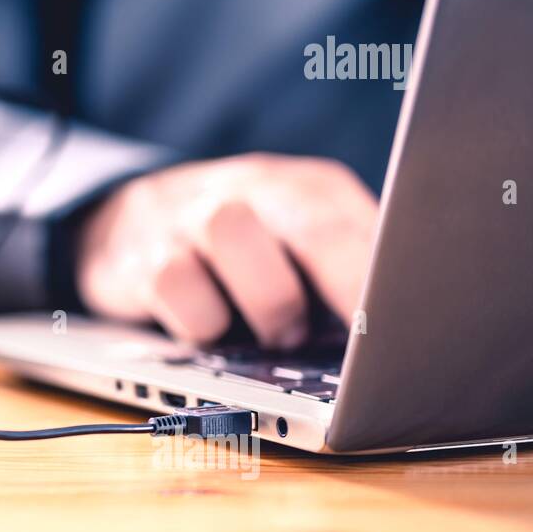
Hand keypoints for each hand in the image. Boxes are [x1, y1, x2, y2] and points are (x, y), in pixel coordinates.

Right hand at [75, 153, 377, 349]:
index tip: (404, 325)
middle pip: (311, 221)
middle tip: (353, 344)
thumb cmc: (244, 252)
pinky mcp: (140, 256)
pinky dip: (202, 322)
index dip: (383, 278)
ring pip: (231, 234)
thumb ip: (347, 268)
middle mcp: (249, 188)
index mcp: (306, 187)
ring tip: (278, 333)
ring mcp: (189, 216)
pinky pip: (176, 285)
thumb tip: (400, 324)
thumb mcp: (299, 243)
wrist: (128, 224)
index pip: (359, 221)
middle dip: (341, 286)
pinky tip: (213, 329)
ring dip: (265, 303)